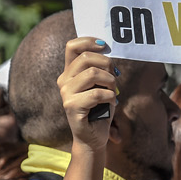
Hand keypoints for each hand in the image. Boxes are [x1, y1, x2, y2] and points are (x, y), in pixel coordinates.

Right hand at [58, 36, 118, 151]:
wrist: (93, 138)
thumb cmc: (100, 110)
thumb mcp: (101, 85)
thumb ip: (101, 68)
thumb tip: (108, 51)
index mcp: (69, 72)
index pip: (72, 46)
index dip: (89, 41)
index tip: (105, 46)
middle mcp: (64, 80)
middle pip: (86, 58)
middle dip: (107, 64)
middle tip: (116, 76)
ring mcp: (66, 94)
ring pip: (93, 74)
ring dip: (111, 82)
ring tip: (114, 92)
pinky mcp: (71, 106)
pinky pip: (97, 94)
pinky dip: (110, 97)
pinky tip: (112, 104)